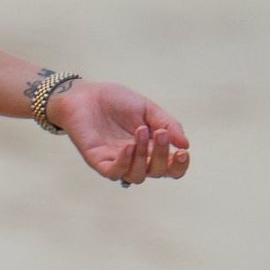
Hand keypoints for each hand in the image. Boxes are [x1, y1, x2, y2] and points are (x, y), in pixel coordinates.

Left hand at [47, 80, 189, 184]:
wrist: (85, 94)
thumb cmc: (116, 101)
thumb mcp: (148, 108)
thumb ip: (168, 124)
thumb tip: (185, 144)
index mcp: (150, 149)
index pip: (170, 168)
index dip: (179, 166)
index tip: (183, 152)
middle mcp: (136, 160)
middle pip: (156, 172)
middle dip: (163, 155)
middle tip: (160, 133)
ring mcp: (117, 162)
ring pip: (137, 175)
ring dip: (143, 155)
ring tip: (141, 130)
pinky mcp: (98, 162)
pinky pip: (114, 172)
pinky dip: (124, 162)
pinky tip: (128, 146)